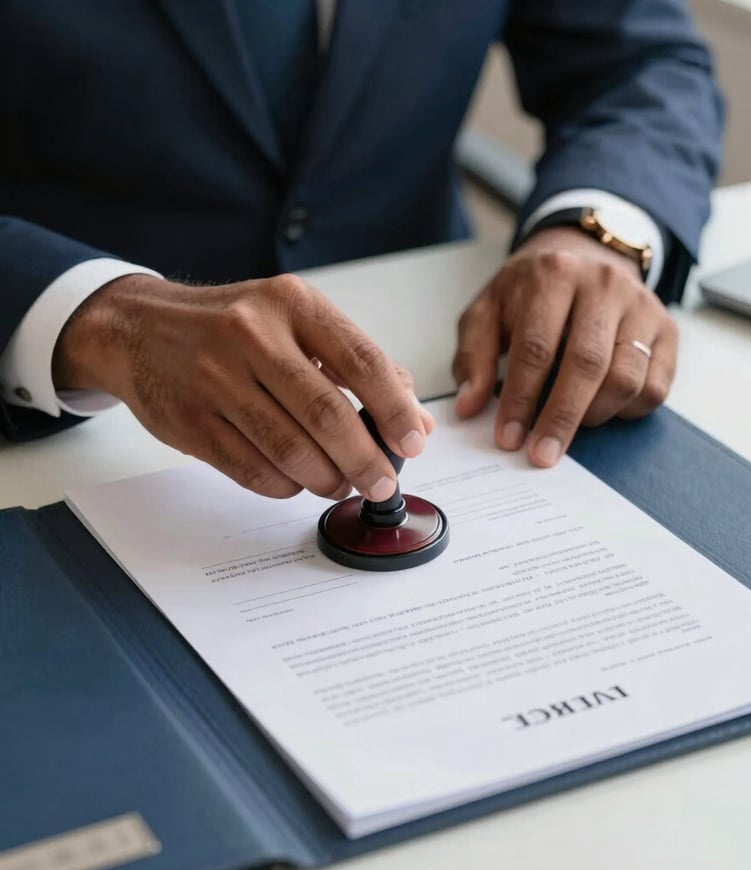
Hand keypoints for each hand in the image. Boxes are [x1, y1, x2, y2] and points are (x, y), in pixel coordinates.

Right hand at [53, 273, 433, 499]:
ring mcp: (215, 379)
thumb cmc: (230, 327)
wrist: (138, 328)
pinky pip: (252, 471)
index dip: (395, 410)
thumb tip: (413, 419)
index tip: (413, 443)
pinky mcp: (191, 421)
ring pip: (290, 450)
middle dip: (365, 460)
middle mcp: (252, 335)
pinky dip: (285, 486)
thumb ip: (358, 365)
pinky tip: (298, 481)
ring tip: (342, 484)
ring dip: (327, 479)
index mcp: (291, 304)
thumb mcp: (295, 321)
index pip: (361, 360)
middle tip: (382, 482)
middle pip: (326, 414)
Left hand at [452, 227, 677, 466]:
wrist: (582, 257)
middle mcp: (604, 285)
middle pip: (586, 364)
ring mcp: (642, 307)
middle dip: (561, 418)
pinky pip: (655, 387)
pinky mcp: (667, 330)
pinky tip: (599, 410)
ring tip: (566, 426)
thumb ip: (473, 356)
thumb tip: (469, 405)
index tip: (508, 438)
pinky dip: (627, 411)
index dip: (521, 399)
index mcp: (553, 276)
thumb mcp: (487, 312)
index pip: (536, 348)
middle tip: (541, 455)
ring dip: (593, 415)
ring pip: (626, 378)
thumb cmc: (528, 294)